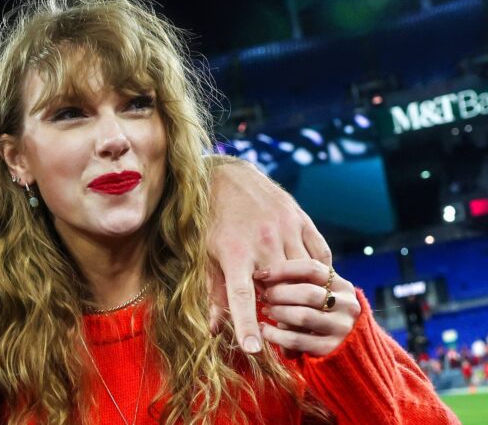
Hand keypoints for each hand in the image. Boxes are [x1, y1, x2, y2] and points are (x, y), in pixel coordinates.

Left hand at [205, 157, 331, 353]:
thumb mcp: (205, 255)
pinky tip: (310, 280)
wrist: (226, 175)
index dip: (246, 325)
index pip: (241, 297)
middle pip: (281, 289)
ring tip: (295, 302)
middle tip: (278, 319)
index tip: (253, 349)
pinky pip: (320, 255)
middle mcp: (263, 241)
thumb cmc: (211, 220)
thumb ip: (214, 293)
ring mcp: (286, 228)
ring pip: (305, 274)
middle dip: (281, 309)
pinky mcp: (302, 219)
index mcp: (234, 252)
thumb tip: (214, 330)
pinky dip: (318, 272)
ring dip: (302, 292)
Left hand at [255, 259, 360, 356]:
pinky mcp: (331, 348)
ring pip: (302, 316)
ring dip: (278, 312)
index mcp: (342, 285)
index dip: (282, 269)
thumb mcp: (319, 292)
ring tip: (266, 311)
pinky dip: (275, 334)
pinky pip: (296, 340)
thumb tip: (264, 274)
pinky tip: (264, 330)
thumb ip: (301, 282)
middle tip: (264, 296)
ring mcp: (341, 328)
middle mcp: (347, 305)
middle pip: (307, 293)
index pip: (311, 268)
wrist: (344, 347)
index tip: (260, 274)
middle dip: (279, 293)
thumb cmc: (320, 312)